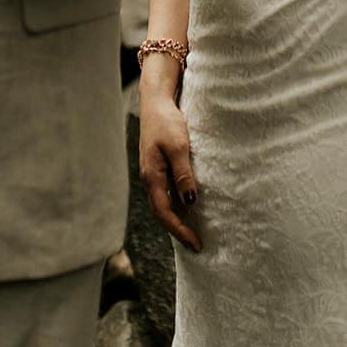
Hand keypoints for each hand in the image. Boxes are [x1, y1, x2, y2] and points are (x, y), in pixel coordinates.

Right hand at [138, 64, 201, 253]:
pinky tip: (187, 207)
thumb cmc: (166, 121)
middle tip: (197, 245)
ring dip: (177, 220)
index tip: (196, 244)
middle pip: (162, 213)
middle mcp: (149, 178)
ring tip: (193, 232)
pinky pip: (165, 193)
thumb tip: (190, 201)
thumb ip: (183, 174)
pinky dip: (175, 205)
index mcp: (152, 176)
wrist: (155, 101)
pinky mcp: (157, 166)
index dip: (180, 231)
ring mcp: (152, 173)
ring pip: (163, 204)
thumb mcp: (178, 146)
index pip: (165, 213)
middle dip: (178, 231)